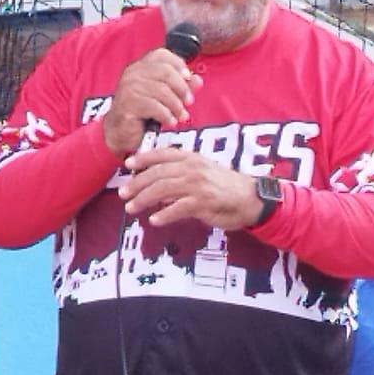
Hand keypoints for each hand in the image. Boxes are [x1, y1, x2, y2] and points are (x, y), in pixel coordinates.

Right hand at [100, 49, 200, 157]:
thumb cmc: (142, 112)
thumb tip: (198, 81)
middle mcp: (133, 73)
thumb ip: (180, 87)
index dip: (178, 64)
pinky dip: (166, 115)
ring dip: (176, 105)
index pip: (162, 55)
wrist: (120, 131)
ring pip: (161, 91)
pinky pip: (154, 107)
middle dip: (181, 88)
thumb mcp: (163, 97)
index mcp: (140, 67)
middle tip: (189, 102)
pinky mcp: (127, 105)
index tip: (188, 77)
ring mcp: (128, 88)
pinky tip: (171, 122)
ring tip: (182, 116)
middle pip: (165, 72)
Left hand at [116, 148, 264, 229]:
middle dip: (137, 183)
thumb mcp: (202, 172)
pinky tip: (154, 220)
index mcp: (192, 158)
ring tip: (131, 208)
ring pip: (163, 189)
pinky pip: (179, 208)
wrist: (250, 198)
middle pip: (158, 173)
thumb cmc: (224, 187)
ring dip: (144, 199)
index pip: (163, 154)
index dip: (144, 158)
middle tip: (123, 193)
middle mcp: (193, 168)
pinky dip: (165, 214)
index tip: (128, 163)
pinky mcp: (203, 202)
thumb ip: (181, 174)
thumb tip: (157, 185)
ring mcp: (198, 185)